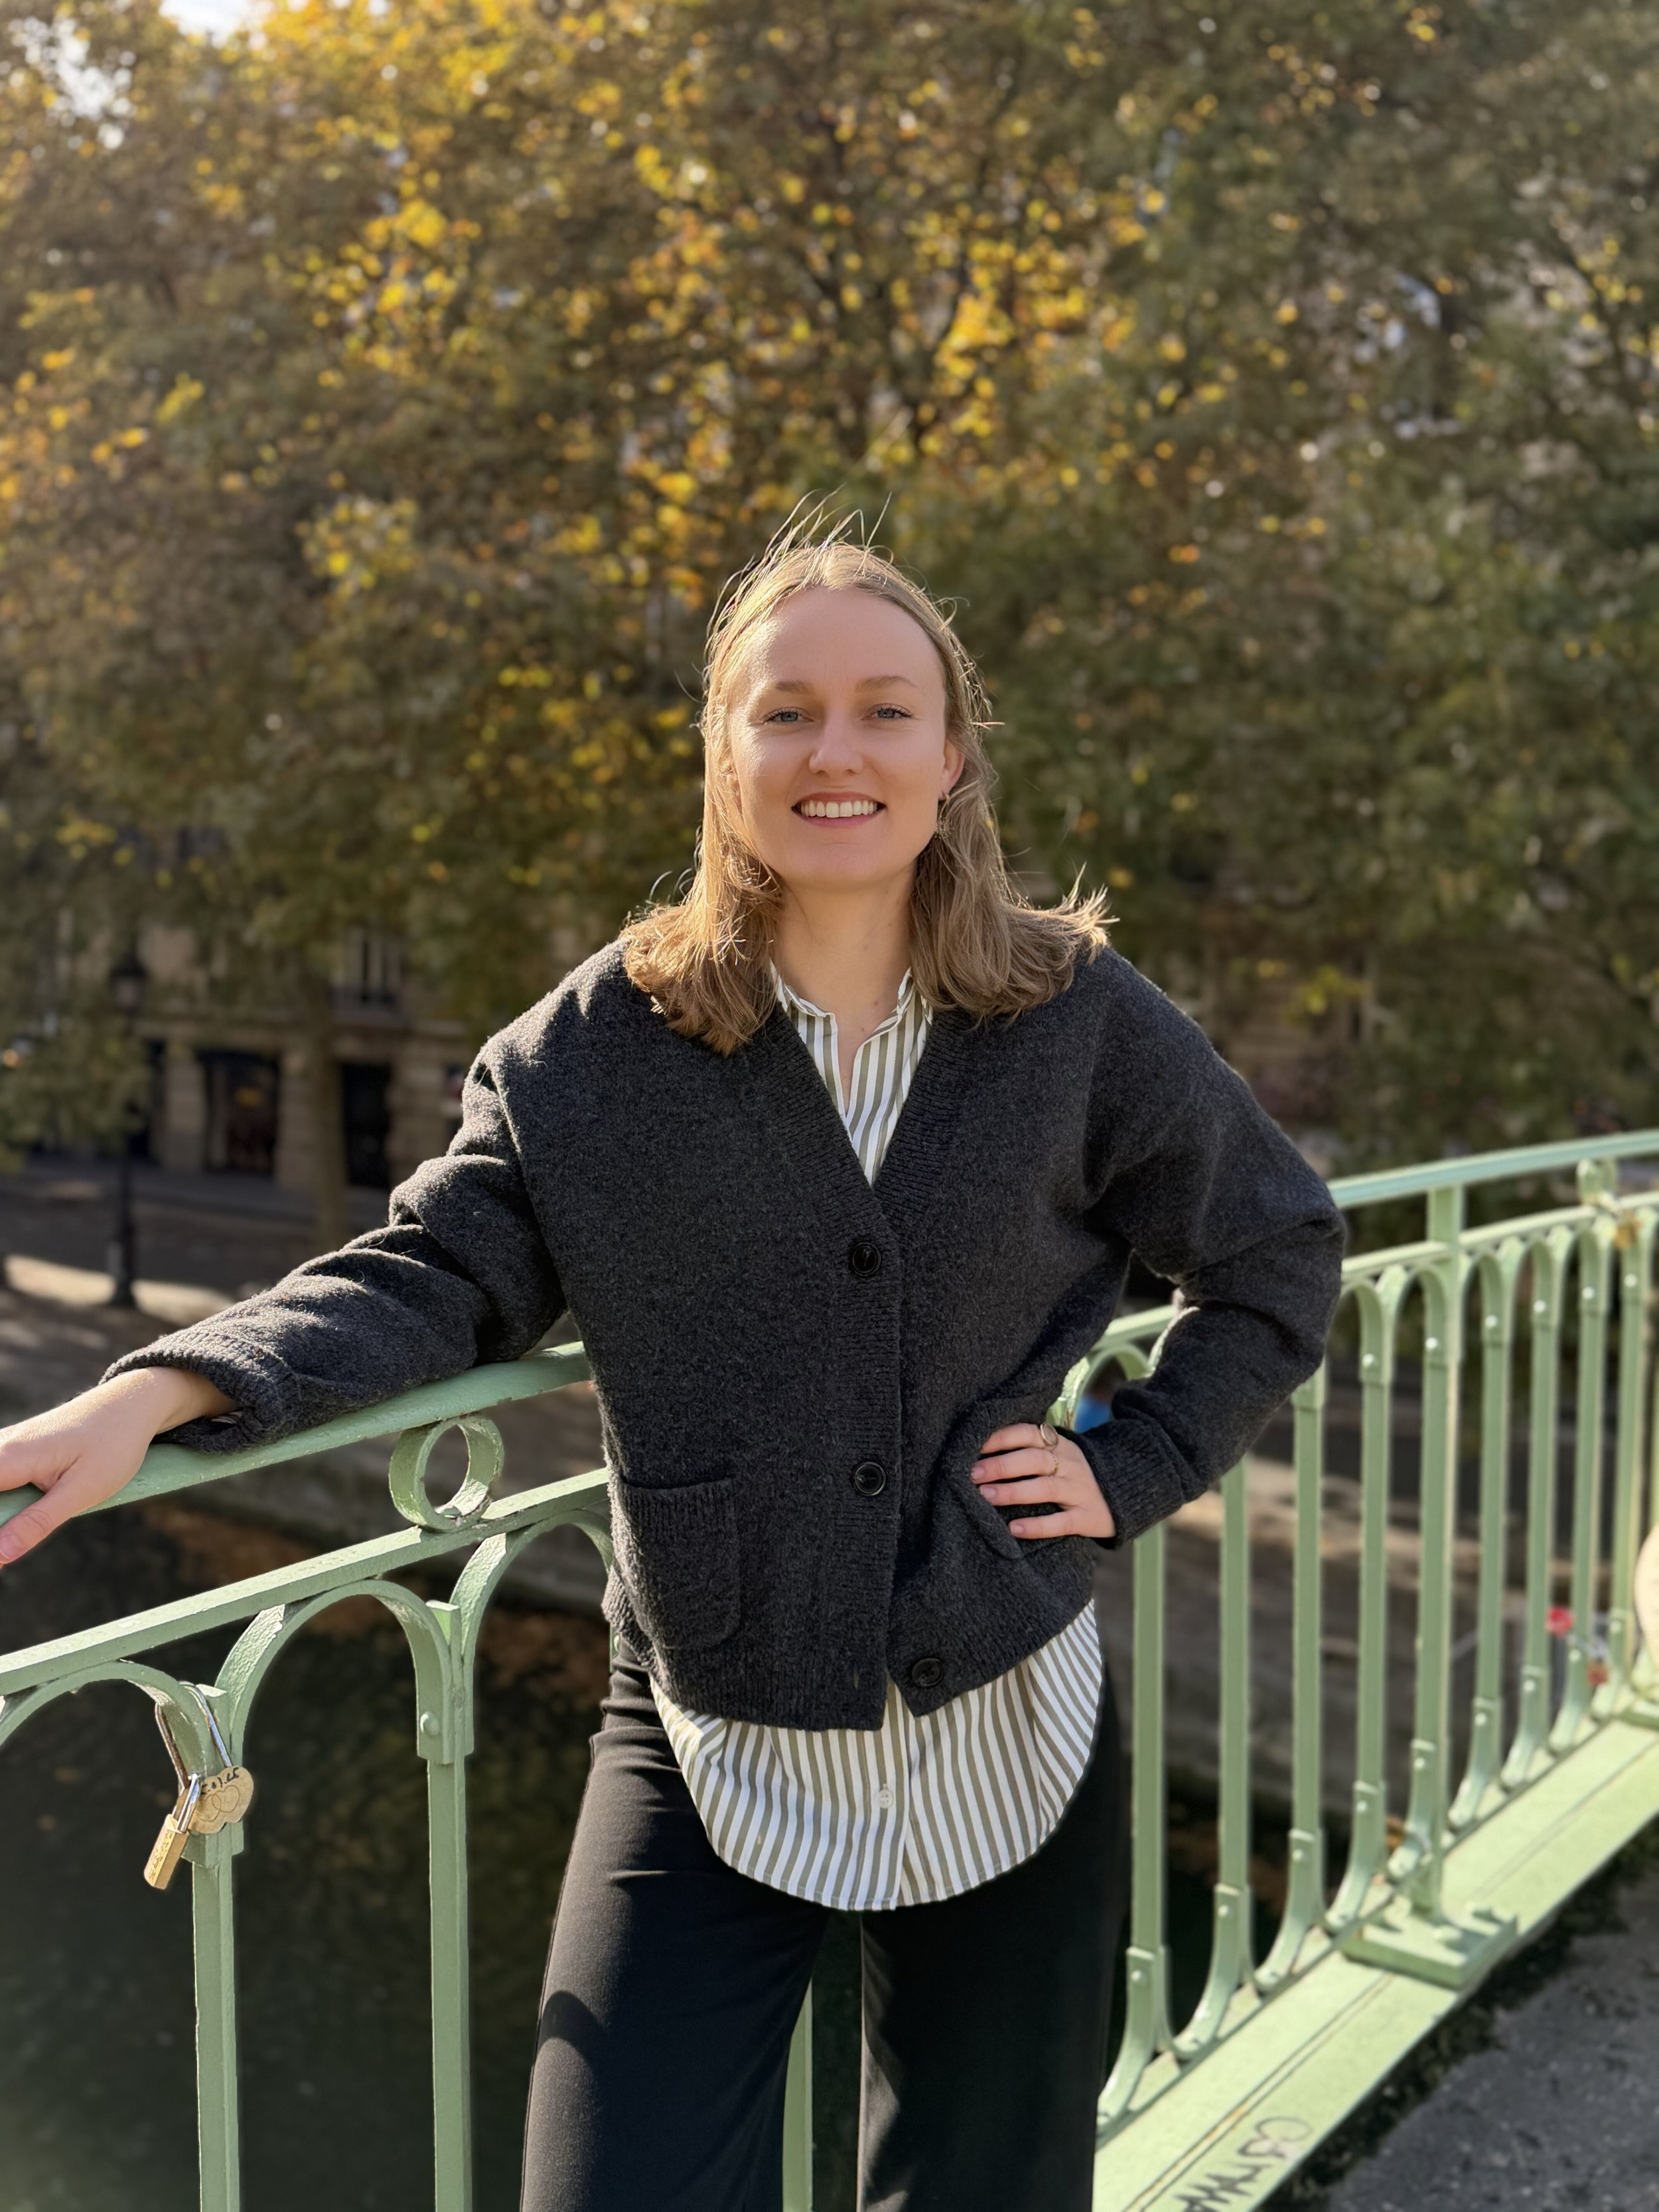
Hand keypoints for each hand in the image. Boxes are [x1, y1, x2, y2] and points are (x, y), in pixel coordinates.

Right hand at [0, 1368, 231, 1568]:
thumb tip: (0, 1555)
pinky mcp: (16, 1448)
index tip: (4, 1559)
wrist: (132, 1404)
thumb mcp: (81, 1491)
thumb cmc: (112, 1445)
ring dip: (5, 1513)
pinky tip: (24, 1513)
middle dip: (1, 1522)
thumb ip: (37, 1523)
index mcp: (10, 1457)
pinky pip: (1, 1477)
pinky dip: (8, 1501)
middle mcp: (1, 1446)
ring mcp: (7, 1444)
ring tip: (25, 1530)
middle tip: (10, 1554)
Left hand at [971, 1422, 1115, 1541]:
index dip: (999, 1438)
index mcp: (1058, 1445)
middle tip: (972, 1474)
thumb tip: (979, 1454)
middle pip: (1033, 1460)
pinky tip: (1014, 1528)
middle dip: (1001, 1465)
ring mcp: (1079, 1490)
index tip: (972, 1446)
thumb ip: (1028, 1452)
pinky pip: (1061, 1522)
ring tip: (986, 1496)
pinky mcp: (1087, 1517)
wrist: (1128, 1493)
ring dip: (1013, 1491)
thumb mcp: (1058, 1455)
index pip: (1026, 1433)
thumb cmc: (1075, 1474)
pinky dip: (1037, 1525)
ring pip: (1045, 1488)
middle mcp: (1069, 1464)